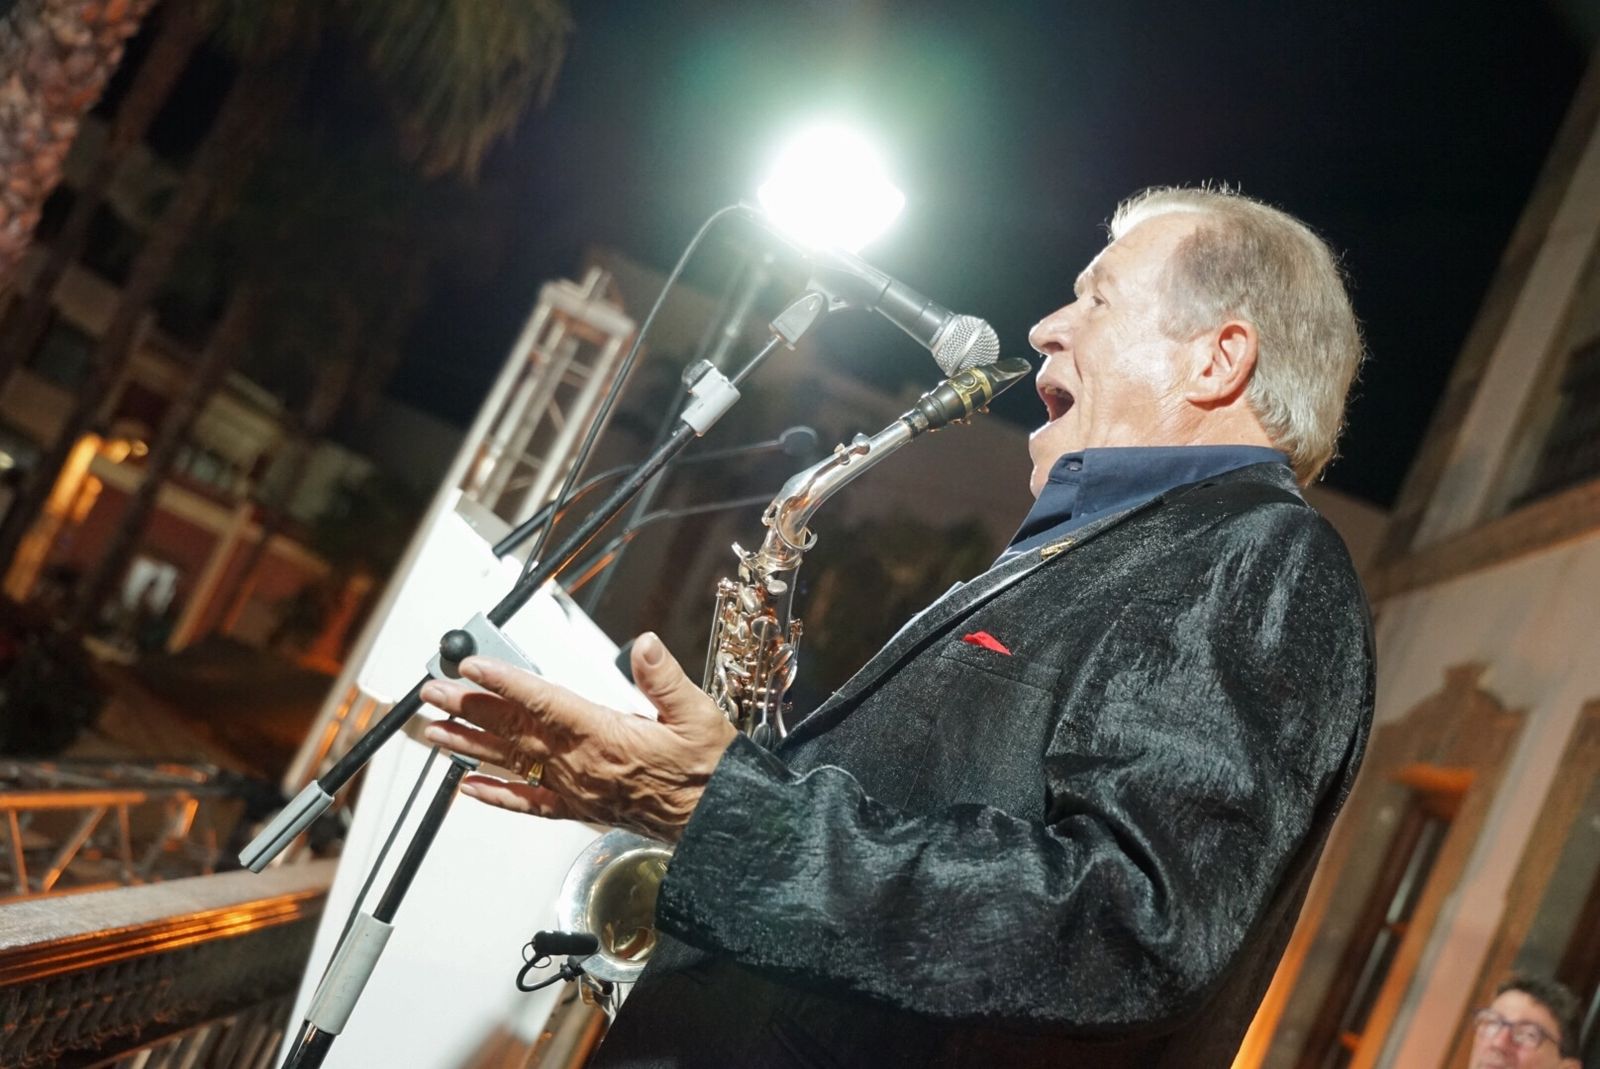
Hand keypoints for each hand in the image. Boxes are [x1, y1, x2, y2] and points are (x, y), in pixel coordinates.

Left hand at [418, 632, 735, 841]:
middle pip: (514, 731)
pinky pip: (529, 804)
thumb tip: (645, 645)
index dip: (504, 682)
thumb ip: (664, 680)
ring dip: (469, 746)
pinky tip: (467, 788)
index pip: (544, 703)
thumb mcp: (698, 715)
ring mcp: (576, 789)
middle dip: (470, 708)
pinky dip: (496, 795)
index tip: (471, 666)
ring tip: (434, 732)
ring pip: (512, 764)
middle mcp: (581, 764)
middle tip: (433, 692)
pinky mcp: (580, 809)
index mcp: (606, 736)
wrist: (716, 824)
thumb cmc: (708, 771)